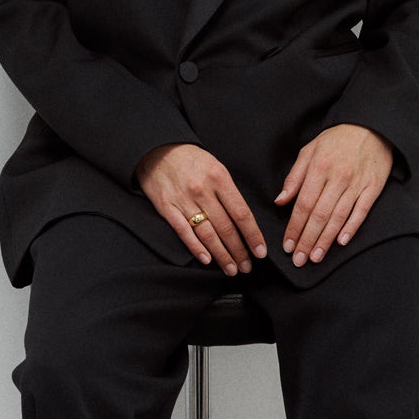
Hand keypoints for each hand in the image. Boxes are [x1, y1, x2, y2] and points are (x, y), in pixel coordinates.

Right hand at [136, 143, 268, 275]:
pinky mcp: (166, 207)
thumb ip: (228, 190)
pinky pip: (184, 232)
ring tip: (231, 269)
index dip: (253, 235)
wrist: (156, 149)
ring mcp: (183, 200)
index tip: (261, 251)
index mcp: (219, 177)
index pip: (241, 213)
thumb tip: (244, 219)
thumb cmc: (190, 159)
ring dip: (222, 255)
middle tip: (248, 267)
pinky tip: (207, 260)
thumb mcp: (215, 166)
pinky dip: (196, 248)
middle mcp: (202, 190)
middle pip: (226, 227)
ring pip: (207, 234)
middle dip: (239, 251)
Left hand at [274, 123, 392, 266]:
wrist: (370, 127)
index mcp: (319, 168)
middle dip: (307, 239)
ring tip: (315, 257)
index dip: (294, 226)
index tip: (287, 245)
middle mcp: (338, 177)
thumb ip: (294, 177)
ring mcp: (357, 184)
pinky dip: (351, 228)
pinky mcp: (373, 188)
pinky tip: (341, 242)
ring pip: (338, 217)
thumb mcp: (309, 151)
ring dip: (325, 240)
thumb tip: (280, 200)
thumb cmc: (337, 140)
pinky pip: (361, 211)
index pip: (303, 204)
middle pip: (319, 214)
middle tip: (298, 259)